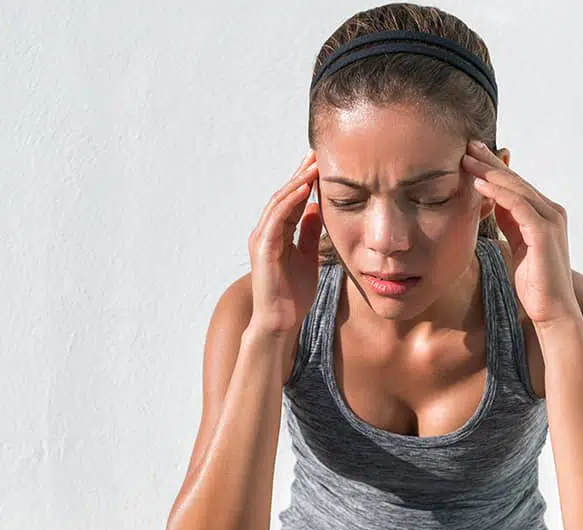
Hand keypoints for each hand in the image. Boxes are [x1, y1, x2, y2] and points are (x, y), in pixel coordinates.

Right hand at [247, 150, 323, 335]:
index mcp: (277, 234)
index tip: (320, 163)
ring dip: (296, 182)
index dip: (304, 181)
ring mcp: (263, 240)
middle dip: (299, 174)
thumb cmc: (293, 295)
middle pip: (283, 196)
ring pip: (278, 203)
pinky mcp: (264, 250)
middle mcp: (266, 233)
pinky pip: (277, 220)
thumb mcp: (308, 257)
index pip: (291, 201)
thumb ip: (309, 233)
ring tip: (312, 165)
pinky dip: (290, 202)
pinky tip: (304, 189)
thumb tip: (317, 207)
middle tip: (315, 153)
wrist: (280, 322)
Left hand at [462, 140, 578, 327]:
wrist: (552, 310)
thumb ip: (509, 224)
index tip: (470, 156)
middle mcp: (550, 212)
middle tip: (467, 146)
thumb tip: (491, 206)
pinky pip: (517, 204)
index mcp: (543, 214)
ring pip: (515, 188)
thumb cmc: (533, 284)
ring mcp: (549, 220)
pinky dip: (498, 192)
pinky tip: (478, 184)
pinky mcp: (544, 232)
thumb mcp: (517, 246)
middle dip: (489, 162)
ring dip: (489, 172)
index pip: (514, 185)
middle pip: (514, 180)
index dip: (492, 169)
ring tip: (466, 160)